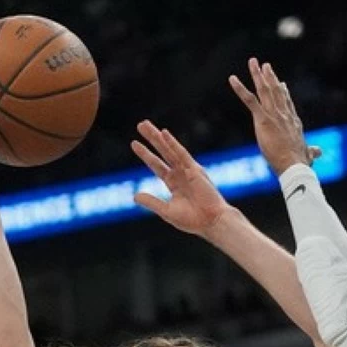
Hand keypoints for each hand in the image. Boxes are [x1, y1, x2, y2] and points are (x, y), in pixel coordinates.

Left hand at [132, 121, 233, 236]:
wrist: (211, 222)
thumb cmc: (192, 220)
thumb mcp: (167, 211)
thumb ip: (152, 202)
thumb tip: (134, 196)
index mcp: (174, 184)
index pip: (157, 165)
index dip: (146, 155)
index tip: (134, 143)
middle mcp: (180, 174)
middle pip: (162, 153)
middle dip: (152, 139)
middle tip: (140, 124)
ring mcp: (188, 170)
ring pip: (170, 150)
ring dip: (158, 137)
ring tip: (145, 124)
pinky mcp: (195, 170)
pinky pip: (182, 154)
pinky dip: (173, 143)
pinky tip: (164, 134)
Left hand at [229, 59, 321, 176]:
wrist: (294, 165)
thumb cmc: (300, 163)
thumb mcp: (308, 155)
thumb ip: (311, 152)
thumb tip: (319, 152)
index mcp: (294, 123)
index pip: (287, 104)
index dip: (284, 93)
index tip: (281, 83)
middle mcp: (284, 115)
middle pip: (276, 92)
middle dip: (270, 77)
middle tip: (265, 65)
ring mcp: (274, 115)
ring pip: (264, 90)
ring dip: (257, 75)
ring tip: (253, 62)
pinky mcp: (263, 119)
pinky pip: (250, 100)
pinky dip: (240, 89)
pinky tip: (232, 79)